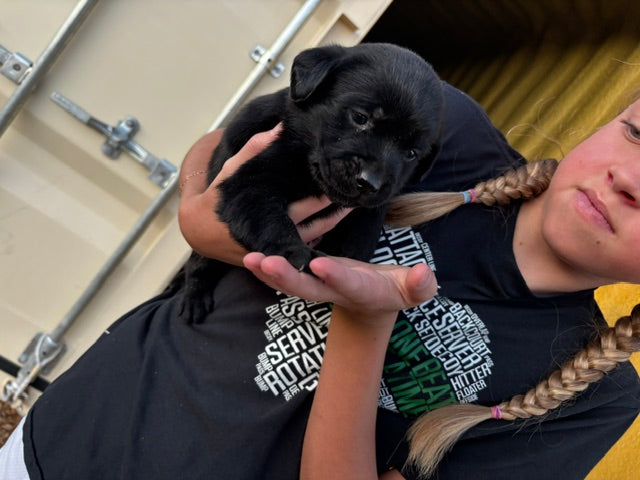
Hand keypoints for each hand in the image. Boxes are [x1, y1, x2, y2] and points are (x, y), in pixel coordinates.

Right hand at [178, 126, 351, 263]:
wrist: (201, 232)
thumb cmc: (219, 198)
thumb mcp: (233, 169)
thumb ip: (256, 148)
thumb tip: (280, 125)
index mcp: (273, 210)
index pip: (312, 200)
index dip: (331, 190)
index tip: (347, 176)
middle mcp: (282, 231)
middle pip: (322, 216)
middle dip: (339, 201)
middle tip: (358, 186)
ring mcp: (283, 245)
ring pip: (320, 232)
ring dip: (337, 218)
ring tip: (354, 201)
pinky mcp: (282, 251)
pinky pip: (309, 242)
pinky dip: (323, 229)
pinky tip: (335, 217)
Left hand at [243, 253, 436, 319]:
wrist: (373, 304)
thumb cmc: (397, 290)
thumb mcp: (413, 289)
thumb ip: (419, 285)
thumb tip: (424, 274)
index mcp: (362, 291)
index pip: (349, 283)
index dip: (335, 276)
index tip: (319, 265)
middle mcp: (335, 292)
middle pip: (309, 288)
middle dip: (288, 276)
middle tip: (267, 262)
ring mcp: (319, 288)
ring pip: (291, 284)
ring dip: (269, 273)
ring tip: (250, 259)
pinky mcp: (308, 279)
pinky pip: (284, 277)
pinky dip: (266, 269)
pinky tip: (249, 257)